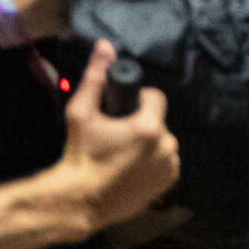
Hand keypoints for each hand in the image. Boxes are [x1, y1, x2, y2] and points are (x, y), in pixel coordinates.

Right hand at [54, 41, 180, 232]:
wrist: (78, 202)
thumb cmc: (79, 155)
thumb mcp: (81, 113)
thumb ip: (95, 77)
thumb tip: (106, 46)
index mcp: (150, 127)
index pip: (155, 98)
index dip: (138, 101)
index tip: (121, 112)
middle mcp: (167, 146)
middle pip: (158, 121)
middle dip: (141, 123)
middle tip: (117, 135)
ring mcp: (170, 166)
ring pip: (162, 142)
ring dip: (149, 142)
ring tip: (123, 152)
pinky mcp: (168, 183)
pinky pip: (165, 162)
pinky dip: (154, 161)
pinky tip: (133, 167)